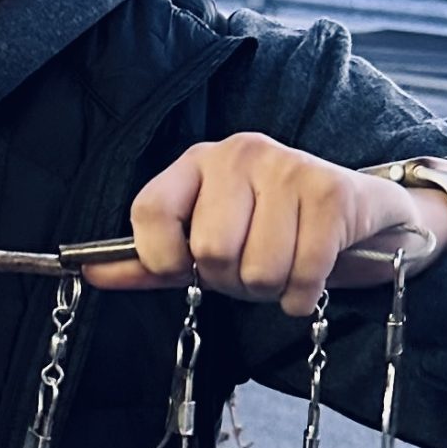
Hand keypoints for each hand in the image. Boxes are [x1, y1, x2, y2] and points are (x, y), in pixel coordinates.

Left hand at [84, 133, 446, 315]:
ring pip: (259, 269)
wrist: (359, 218)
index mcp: (197, 162)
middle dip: (232, 280)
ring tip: (284, 265)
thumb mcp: (202, 246)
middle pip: (210, 252)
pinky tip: (310, 276)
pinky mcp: (332, 191)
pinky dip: (304, 294)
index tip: (183, 269)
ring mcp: (288, 166)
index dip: (161, 258)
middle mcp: (239, 153)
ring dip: (272, 290)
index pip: (148, 212)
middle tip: (251, 266)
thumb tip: (88, 273)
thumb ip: (148, 261)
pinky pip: (303, 274)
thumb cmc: (271, 232)